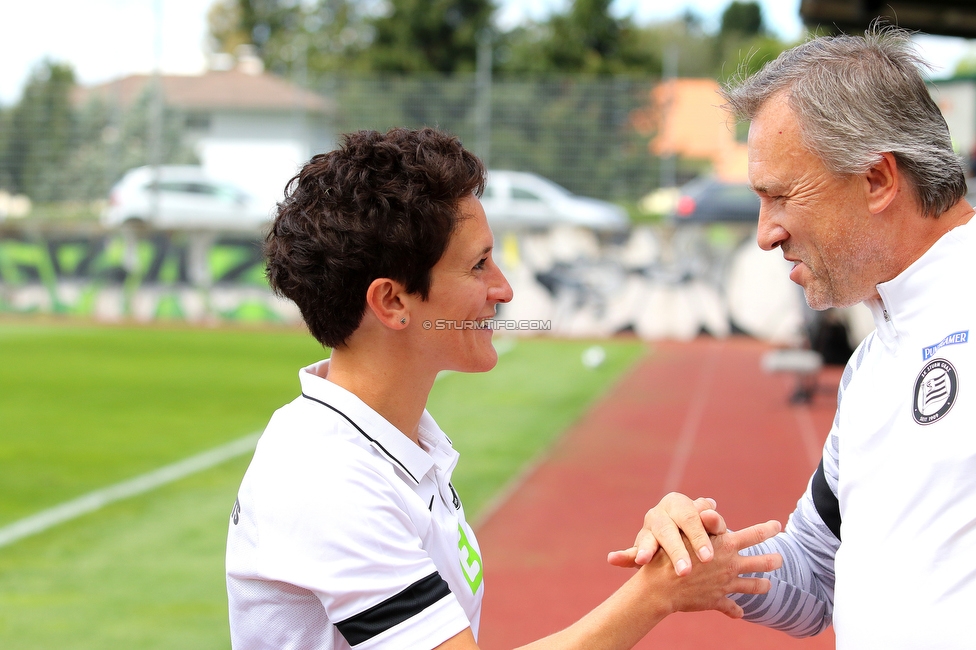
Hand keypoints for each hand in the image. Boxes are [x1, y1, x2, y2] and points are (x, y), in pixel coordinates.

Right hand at [607, 493, 725, 574]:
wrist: (689, 537)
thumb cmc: (706, 531)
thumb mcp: (713, 527)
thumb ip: (713, 522)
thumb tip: (710, 515)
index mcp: (677, 503)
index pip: (689, 518)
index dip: (698, 537)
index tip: (708, 558)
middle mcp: (659, 513)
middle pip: (667, 530)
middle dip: (676, 551)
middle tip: (685, 571)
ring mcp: (647, 529)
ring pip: (647, 539)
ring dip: (646, 551)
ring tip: (642, 559)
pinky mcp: (639, 546)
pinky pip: (629, 551)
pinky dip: (622, 556)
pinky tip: (613, 559)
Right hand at [645, 518, 782, 618]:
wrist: (662, 585)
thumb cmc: (671, 552)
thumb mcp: (688, 530)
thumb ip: (704, 520)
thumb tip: (712, 504)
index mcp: (726, 545)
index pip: (753, 534)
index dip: (767, 529)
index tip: (777, 525)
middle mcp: (730, 565)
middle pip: (759, 563)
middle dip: (771, 560)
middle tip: (780, 559)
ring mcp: (725, 584)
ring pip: (750, 586)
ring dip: (761, 585)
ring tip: (769, 585)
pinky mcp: (716, 600)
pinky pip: (730, 607)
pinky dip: (735, 611)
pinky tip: (740, 613)